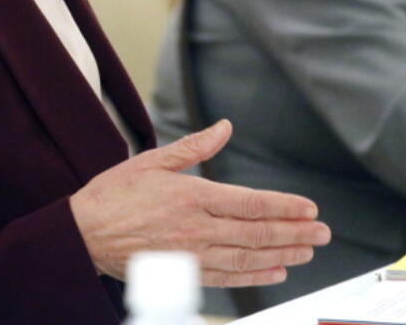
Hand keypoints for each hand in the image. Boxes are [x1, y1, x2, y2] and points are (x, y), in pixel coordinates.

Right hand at [69, 119, 330, 286]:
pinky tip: (275, 272)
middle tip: (322, 233)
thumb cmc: (114, 194)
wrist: (83, 234)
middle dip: (294, 232)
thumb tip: (224, 127)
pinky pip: (227, 278)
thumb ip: (194, 147)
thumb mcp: (152, 160)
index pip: (250, 203)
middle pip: (256, 233)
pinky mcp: (183, 273)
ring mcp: (191, 254)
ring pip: (247, 258)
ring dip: (282, 255)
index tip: (309, 208)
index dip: (284, 207)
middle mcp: (196, 228)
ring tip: (307, 252)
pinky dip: (255, 277)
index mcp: (191, 195)